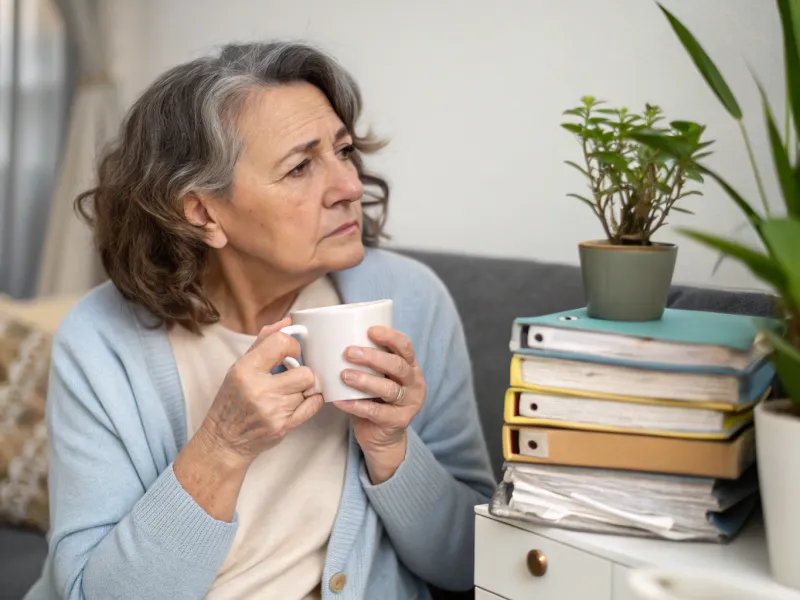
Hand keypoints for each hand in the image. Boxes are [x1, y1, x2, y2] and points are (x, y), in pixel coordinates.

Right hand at [199, 316, 324, 469]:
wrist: (225, 439)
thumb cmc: (233, 400)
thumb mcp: (240, 367)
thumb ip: (264, 342)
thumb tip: (288, 322)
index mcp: (246, 370)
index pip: (281, 343)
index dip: (293, 346)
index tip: (291, 353)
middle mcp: (260, 389)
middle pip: (304, 372)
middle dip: (302, 372)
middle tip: (292, 376)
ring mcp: (273, 410)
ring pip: (308, 389)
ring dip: (302, 389)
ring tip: (288, 392)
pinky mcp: (284, 426)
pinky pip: (313, 406)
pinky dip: (311, 401)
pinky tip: (300, 400)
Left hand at [334, 326, 425, 483]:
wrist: (381, 435)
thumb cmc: (375, 398)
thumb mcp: (376, 376)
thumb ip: (367, 361)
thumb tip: (334, 339)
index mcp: (410, 366)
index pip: (405, 346)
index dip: (390, 336)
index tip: (370, 330)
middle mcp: (414, 383)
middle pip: (398, 365)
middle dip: (373, 357)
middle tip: (349, 352)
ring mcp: (409, 403)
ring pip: (389, 389)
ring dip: (365, 380)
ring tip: (344, 375)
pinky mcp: (398, 421)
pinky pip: (376, 412)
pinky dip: (356, 405)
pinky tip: (340, 401)